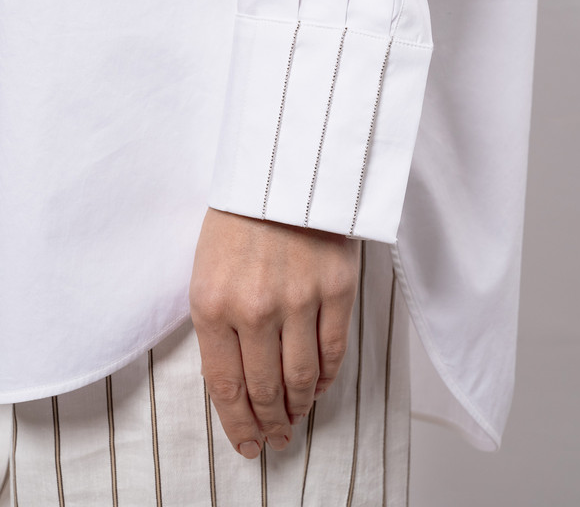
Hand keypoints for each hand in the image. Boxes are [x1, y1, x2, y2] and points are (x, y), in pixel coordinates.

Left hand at [189, 207, 360, 458]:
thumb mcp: (207, 269)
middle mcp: (254, 310)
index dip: (238, 425)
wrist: (282, 171)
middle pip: (264, 389)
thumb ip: (216, 325)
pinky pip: (333, 350)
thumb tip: (235, 380)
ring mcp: (299, 300)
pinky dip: (326, 377)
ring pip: (301, 377)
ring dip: (298, 406)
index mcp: (212, 305)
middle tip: (275, 438)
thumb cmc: (238, 219)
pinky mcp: (337, 288)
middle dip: (268, 423)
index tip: (247, 444)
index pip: (225, 386)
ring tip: (296, 417)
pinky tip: (319, 386)